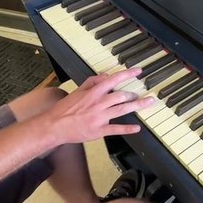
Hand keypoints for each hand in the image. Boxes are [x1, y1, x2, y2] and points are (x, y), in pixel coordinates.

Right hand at [40, 68, 154, 144]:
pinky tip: (137, 128)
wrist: (54, 126)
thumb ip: (92, 81)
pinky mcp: (99, 131)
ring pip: (122, 110)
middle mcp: (98, 104)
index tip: (138, 71)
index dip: (127, 74)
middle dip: (134, 94)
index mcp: (93, 93)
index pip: (113, 80)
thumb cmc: (65, 109)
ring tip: (148, 102)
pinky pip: (116, 129)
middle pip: (121, 96)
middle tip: (143, 94)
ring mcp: (99, 118)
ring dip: (137, 105)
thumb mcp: (77, 90)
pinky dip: (128, 129)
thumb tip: (105, 75)